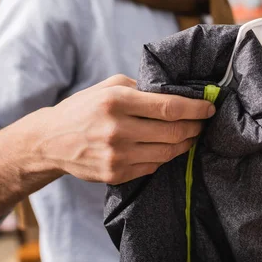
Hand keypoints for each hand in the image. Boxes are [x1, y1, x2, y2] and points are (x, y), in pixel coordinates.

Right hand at [34, 75, 215, 183]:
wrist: (51, 141)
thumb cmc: (84, 108)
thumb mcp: (108, 86)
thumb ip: (141, 87)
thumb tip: (177, 93)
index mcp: (116, 101)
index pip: (169, 107)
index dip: (196, 108)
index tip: (210, 107)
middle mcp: (117, 129)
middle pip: (174, 132)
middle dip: (195, 127)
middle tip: (203, 123)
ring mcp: (117, 155)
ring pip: (168, 152)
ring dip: (185, 144)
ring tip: (190, 135)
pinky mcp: (116, 174)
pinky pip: (153, 166)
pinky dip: (165, 157)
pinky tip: (167, 148)